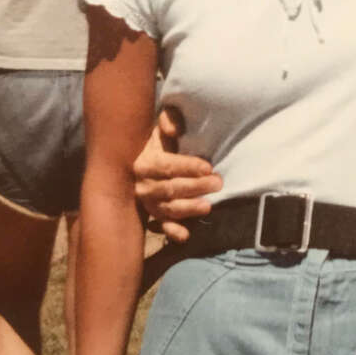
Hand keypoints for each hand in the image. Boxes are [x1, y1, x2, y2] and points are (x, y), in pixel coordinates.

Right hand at [132, 107, 221, 240]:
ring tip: (208, 206)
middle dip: (195, 187)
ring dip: (188, 209)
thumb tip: (173, 128)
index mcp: (143, 162)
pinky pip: (161, 226)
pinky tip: (186, 235)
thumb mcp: (160, 126)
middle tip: (218, 183)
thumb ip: (169, 119)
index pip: (166, 166)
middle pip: (169, 189)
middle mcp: (142, 185)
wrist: (138, 159)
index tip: (208, 167)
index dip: (187, 167)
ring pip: (167, 209)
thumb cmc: (157, 140)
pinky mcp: (152, 214)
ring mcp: (146, 202)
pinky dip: (173, 232)